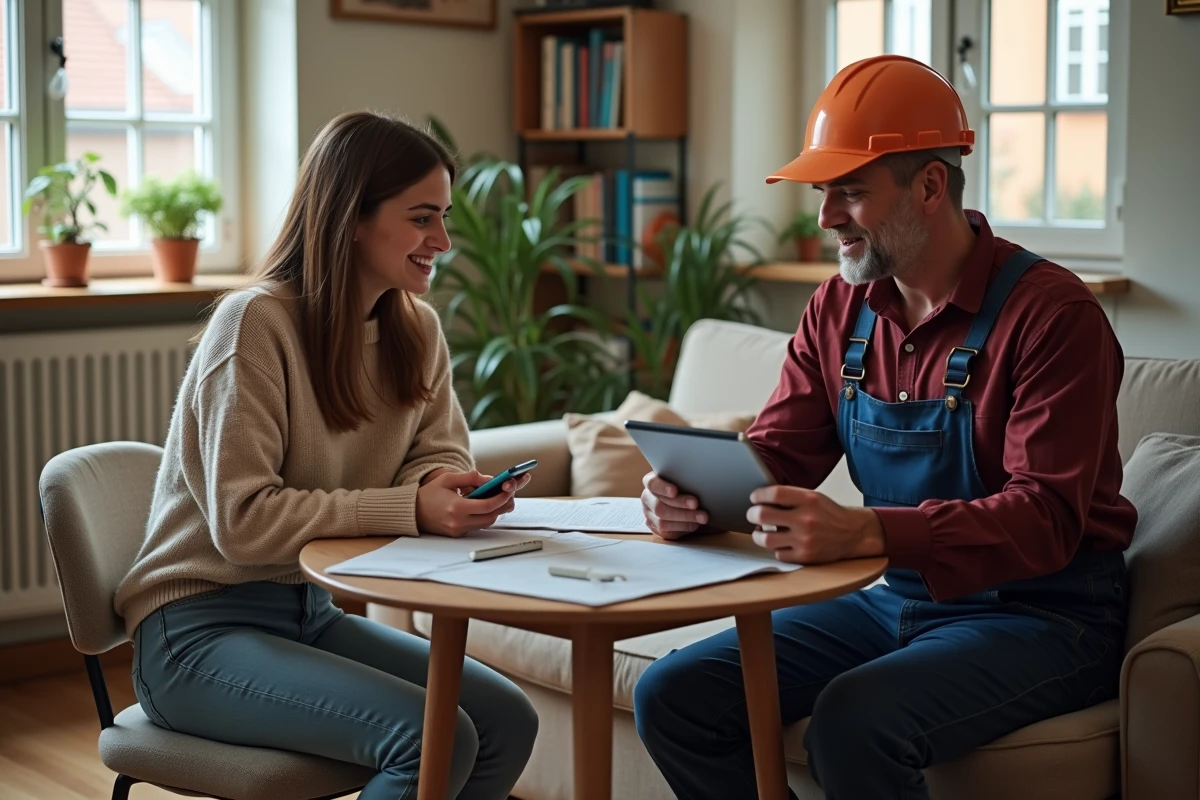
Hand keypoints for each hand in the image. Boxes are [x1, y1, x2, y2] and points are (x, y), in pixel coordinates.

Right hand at [416, 470, 531, 537]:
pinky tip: (485, 506)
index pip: (488, 506)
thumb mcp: (448, 479)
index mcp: (457, 507)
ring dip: (494, 511)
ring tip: (497, 498)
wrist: (412, 512)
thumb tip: (489, 479)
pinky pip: (477, 526)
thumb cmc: (429, 493)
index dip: (501, 498)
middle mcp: (459, 522)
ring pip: (486, 523)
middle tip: (508, 494)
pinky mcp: (457, 534)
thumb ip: (470, 477)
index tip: (509, 489)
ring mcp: (458, 530)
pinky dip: (483, 516)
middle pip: (491, 517)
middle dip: (502, 505)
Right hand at [640, 472, 707, 540]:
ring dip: (684, 519)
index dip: (662, 488)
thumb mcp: (683, 478)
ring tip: (701, 517)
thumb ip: (685, 479)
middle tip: (695, 504)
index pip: (652, 484)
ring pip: (662, 521)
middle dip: (679, 505)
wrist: (682, 502)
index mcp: (650, 482)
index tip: (674, 491)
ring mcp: (649, 515)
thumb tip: (699, 480)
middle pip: (659, 506)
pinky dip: (683, 528)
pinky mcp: (656, 528)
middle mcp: (647, 499)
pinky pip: (667, 532)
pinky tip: (695, 524)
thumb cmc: (683, 485)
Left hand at [746, 485, 884, 563]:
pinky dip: (776, 548)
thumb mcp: (813, 497)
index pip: (773, 494)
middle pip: (763, 515)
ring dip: (758, 534)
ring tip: (760, 531)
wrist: (853, 533)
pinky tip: (780, 542)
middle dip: (752, 514)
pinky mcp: (806, 557)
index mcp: (808, 500)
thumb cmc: (829, 513)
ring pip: (765, 539)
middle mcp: (806, 519)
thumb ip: (790, 497)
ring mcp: (805, 540)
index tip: (754, 498)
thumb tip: (760, 498)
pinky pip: (778, 554)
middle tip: (753, 514)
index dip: (758, 495)